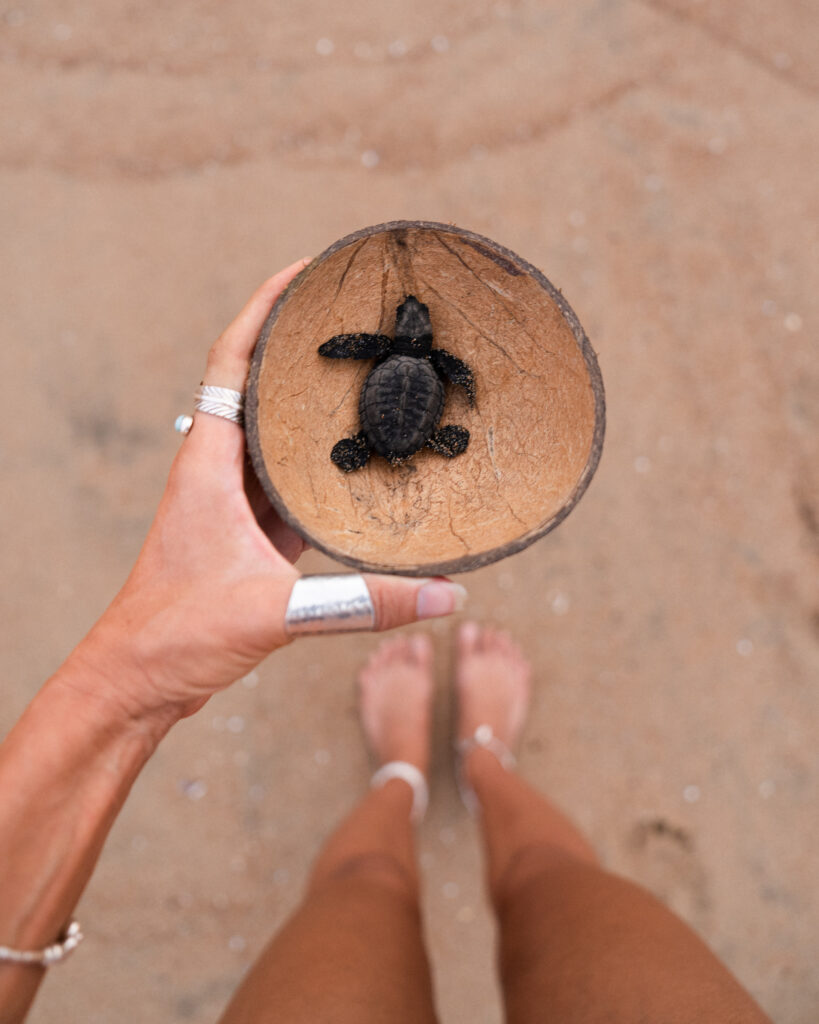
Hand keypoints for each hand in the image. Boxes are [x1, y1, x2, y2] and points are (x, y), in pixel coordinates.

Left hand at [64, 260, 465, 731]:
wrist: (136, 680)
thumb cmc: (177, 637)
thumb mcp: (277, 613)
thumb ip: (367, 604)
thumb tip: (448, 595)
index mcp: (208, 463)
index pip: (232, 360)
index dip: (265, 308)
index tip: (307, 272)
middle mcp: (217, 469)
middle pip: (257, 384)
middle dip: (299, 344)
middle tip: (354, 317)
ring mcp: (231, 500)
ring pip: (274, 433)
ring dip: (310, 403)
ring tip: (364, 375)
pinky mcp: (248, 532)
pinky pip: (289, 481)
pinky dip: (320, 463)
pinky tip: (357, 461)